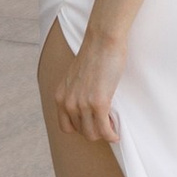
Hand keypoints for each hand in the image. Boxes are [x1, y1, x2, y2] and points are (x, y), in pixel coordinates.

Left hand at [50, 27, 129, 143]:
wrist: (103, 41)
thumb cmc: (94, 54)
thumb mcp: (75, 77)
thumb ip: (75, 92)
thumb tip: (85, 108)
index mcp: (60, 96)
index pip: (65, 128)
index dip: (80, 129)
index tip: (92, 124)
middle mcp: (68, 103)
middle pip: (82, 132)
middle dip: (95, 130)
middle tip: (106, 124)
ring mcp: (82, 104)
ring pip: (93, 134)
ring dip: (104, 134)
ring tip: (112, 127)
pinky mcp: (99, 103)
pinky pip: (105, 130)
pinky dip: (112, 135)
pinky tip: (116, 133)